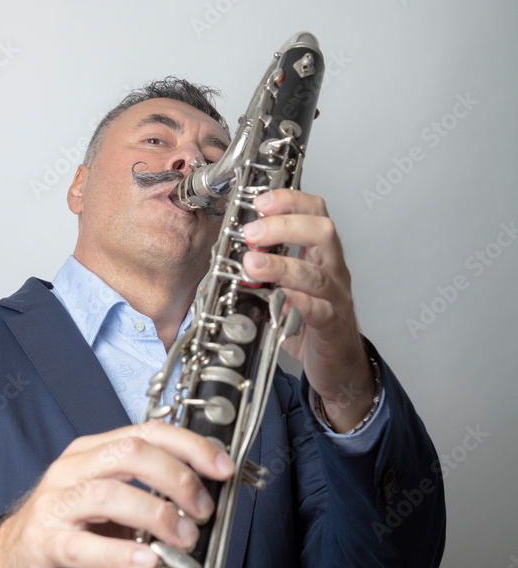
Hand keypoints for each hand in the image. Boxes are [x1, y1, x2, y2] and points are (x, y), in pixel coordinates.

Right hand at [0, 421, 233, 567]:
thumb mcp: (109, 498)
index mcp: (92, 451)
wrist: (11, 561)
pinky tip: (148, 562)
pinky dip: (121, 553)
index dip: (190, 446)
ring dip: (157, 515)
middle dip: (178, 479)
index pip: (147, 432)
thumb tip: (205, 494)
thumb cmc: (69, 528)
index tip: (222, 469)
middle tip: (203, 512)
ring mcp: (56, 505)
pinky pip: (84, 545)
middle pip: (130, 454)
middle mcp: (72, 469)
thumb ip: (147, 489)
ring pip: (109, 494)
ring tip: (184, 540)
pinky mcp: (46, 543)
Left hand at [242, 189, 374, 431]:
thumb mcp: (286, 289)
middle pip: (323, 232)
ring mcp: (336, 299)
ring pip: (318, 274)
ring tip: (253, 264)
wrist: (338, 367)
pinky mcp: (333, 328)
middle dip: (285, 225)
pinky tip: (281, 300)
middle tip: (252, 232)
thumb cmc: (311, 325)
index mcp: (321, 256)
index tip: (260, 201)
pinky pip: (320, 311)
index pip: (315, 212)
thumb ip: (264, 272)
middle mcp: (333, 272)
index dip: (290, 200)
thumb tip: (228, 255)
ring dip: (283, 265)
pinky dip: (300, 303)